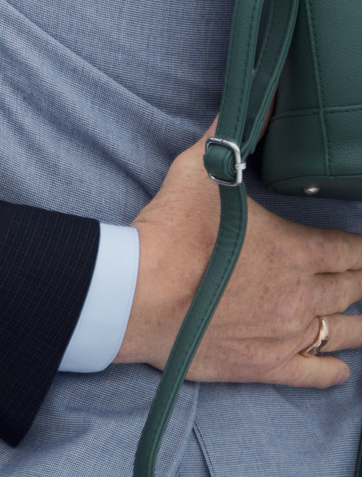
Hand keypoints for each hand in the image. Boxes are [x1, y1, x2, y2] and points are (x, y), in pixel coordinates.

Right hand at [119, 132, 361, 384]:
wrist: (138, 296)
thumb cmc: (169, 234)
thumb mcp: (198, 173)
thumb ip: (225, 139)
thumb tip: (246, 104)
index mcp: (297, 250)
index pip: (353, 249)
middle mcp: (303, 294)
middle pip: (352, 288)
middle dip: (361, 280)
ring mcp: (287, 332)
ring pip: (345, 332)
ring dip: (358, 324)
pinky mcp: (265, 364)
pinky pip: (314, 372)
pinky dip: (332, 370)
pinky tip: (339, 368)